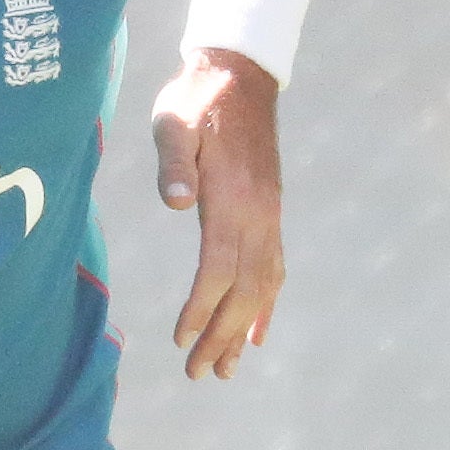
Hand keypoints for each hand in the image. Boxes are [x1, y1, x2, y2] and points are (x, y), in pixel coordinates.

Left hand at [149, 48, 283, 379]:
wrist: (239, 76)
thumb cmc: (196, 101)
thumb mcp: (174, 122)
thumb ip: (175, 162)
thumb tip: (176, 200)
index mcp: (233, 198)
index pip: (219, 267)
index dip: (202, 308)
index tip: (183, 340)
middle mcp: (259, 215)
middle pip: (244, 289)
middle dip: (221, 335)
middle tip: (199, 373)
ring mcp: (270, 217)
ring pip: (263, 286)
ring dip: (244, 331)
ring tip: (227, 370)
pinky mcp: (270, 214)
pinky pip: (274, 269)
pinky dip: (266, 306)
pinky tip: (257, 333)